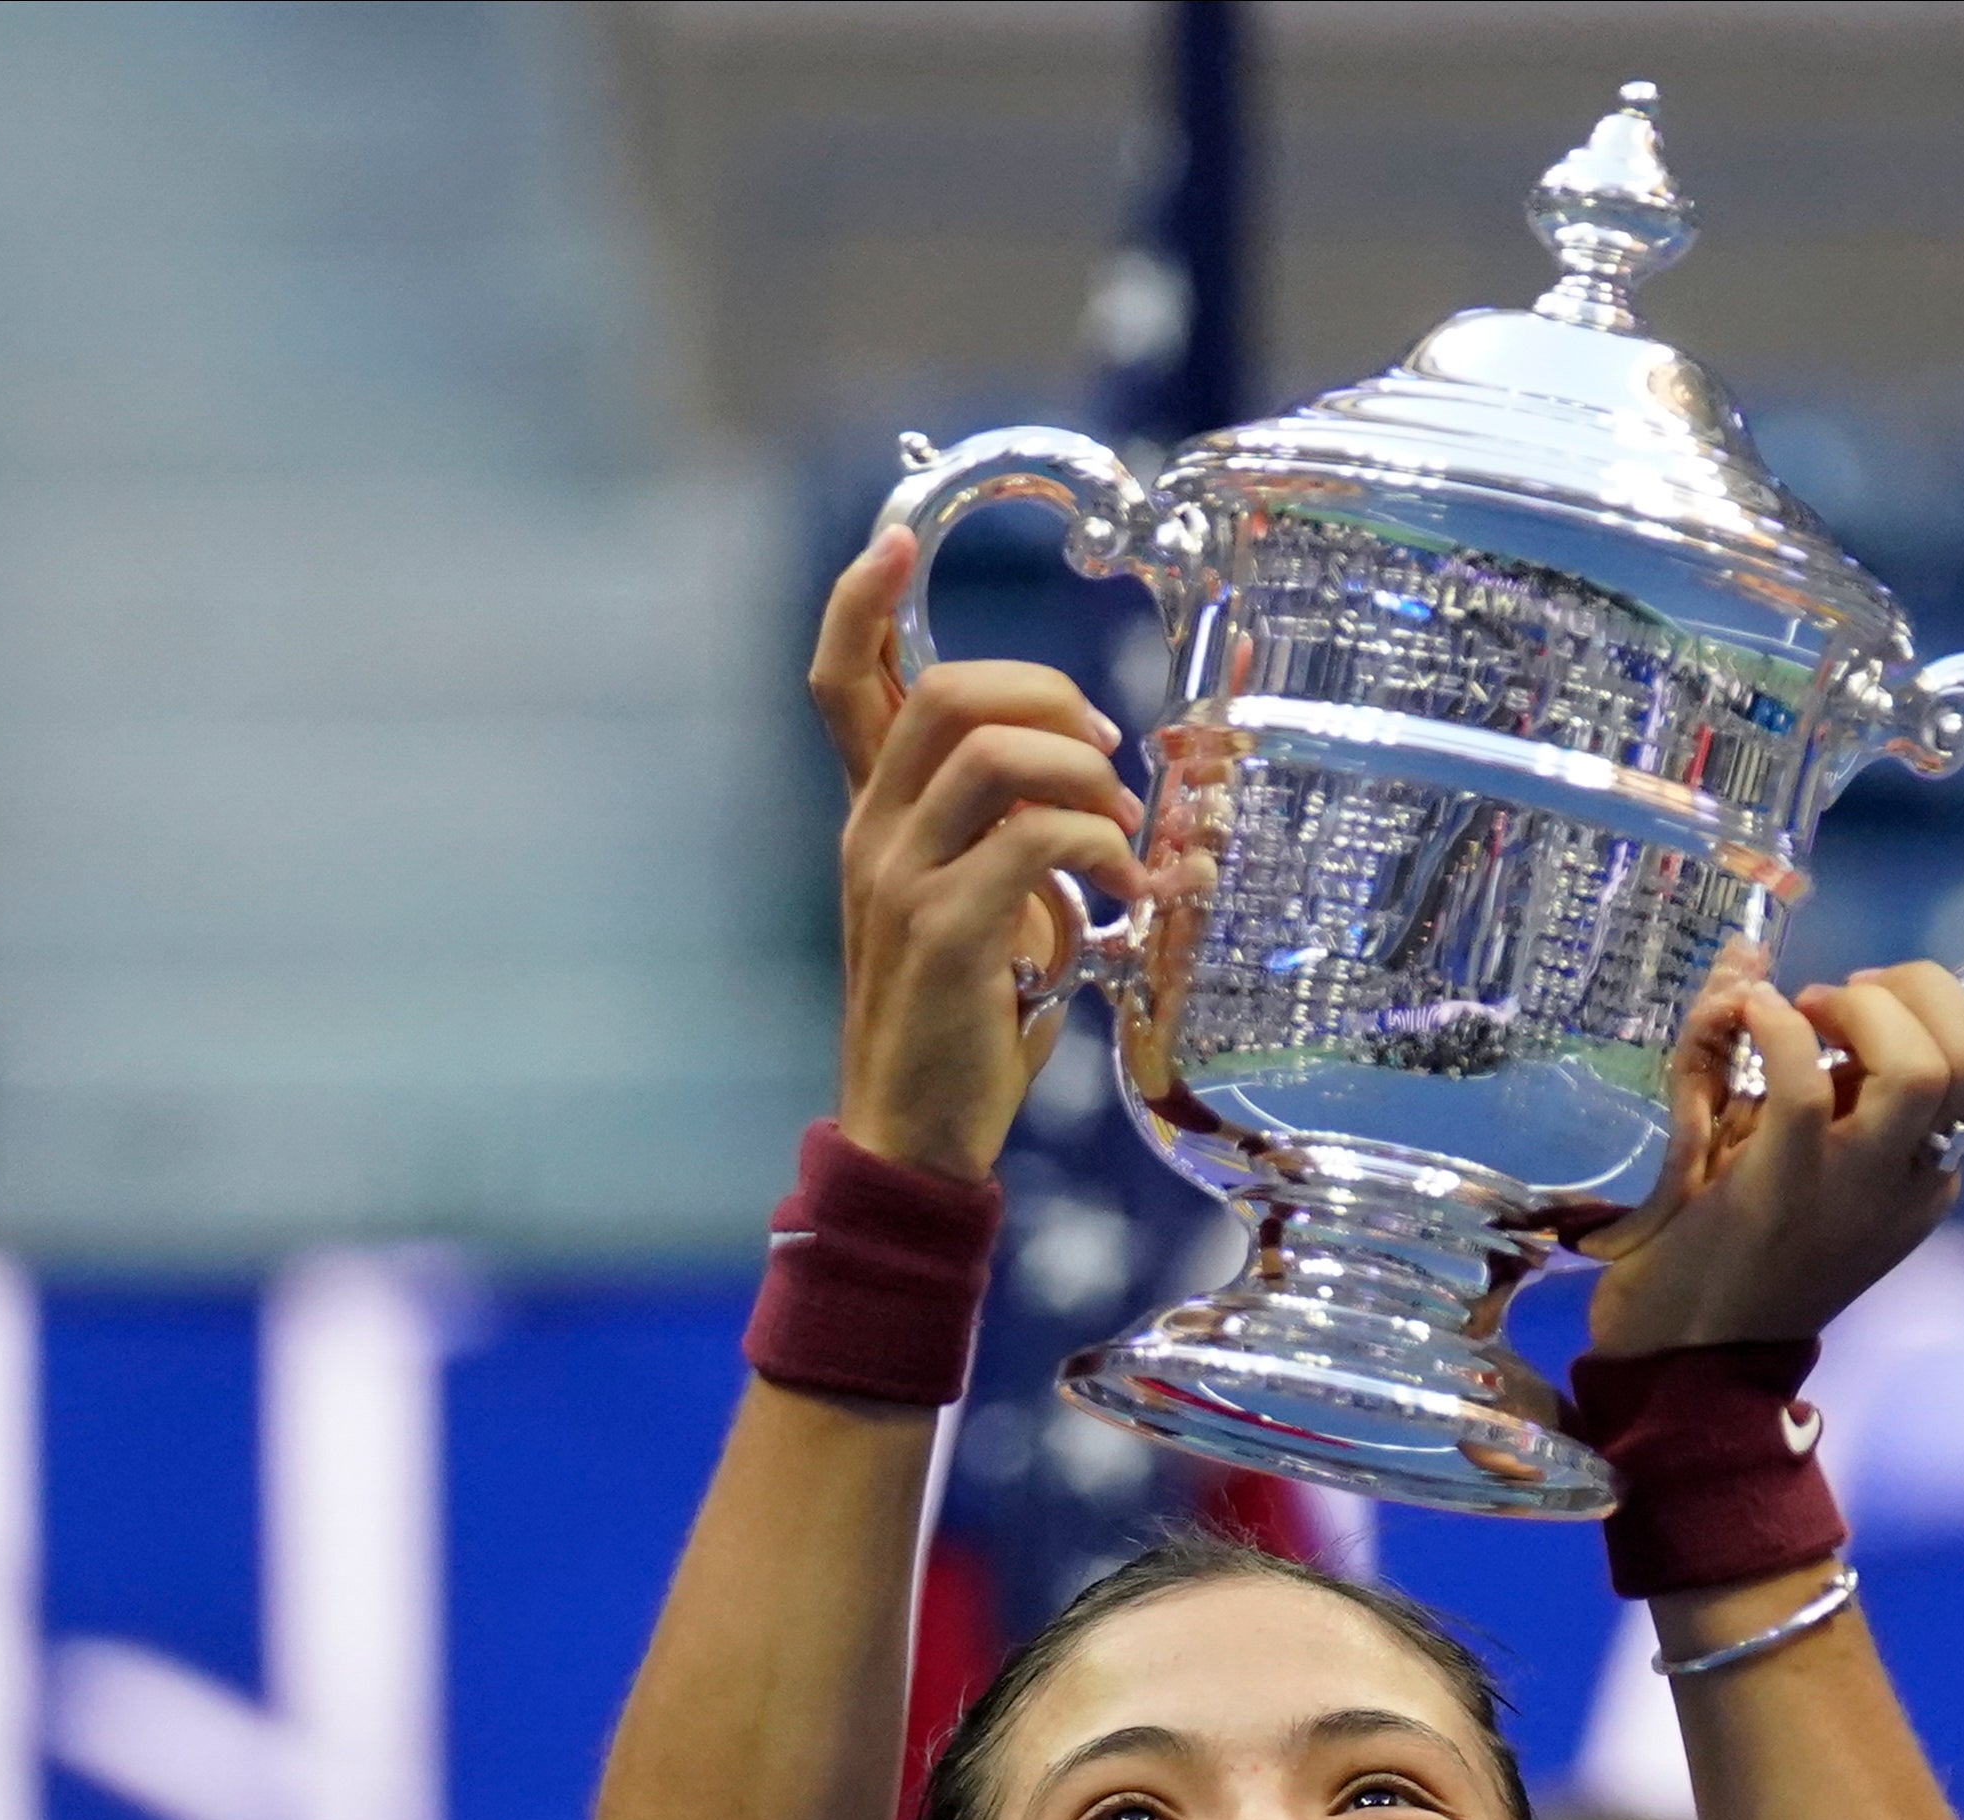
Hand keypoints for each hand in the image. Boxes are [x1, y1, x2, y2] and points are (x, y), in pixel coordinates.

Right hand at [806, 530, 1142, 1179]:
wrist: (911, 1136)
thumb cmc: (958, 1023)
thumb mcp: (982, 909)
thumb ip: (1015, 840)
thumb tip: (1107, 797)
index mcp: (873, 818)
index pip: (838, 680)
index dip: (862, 600)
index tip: (899, 538)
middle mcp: (872, 833)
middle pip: (951, 694)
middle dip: (1052, 697)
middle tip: (1109, 756)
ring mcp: (900, 879)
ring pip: (996, 752)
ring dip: (1086, 776)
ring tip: (1123, 835)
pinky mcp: (946, 929)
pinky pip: (1036, 838)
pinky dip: (1100, 848)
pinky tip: (1124, 890)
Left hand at [1580, 953, 1963, 1357]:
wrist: (1681, 1365)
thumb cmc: (1727, 1255)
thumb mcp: (1790, 1161)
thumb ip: (1795, 1072)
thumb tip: (1750, 960)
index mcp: (1925, 1179)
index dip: (1932, 1004)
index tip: (1855, 1000)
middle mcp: (1909, 1187)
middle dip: (1915, 990)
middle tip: (1834, 1000)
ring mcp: (1852, 1194)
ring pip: (1919, 1070)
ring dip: (1862, 1010)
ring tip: (1801, 1011)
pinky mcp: (1780, 1195)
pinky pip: (1804, 1085)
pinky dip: (1776, 1029)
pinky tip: (1744, 1020)